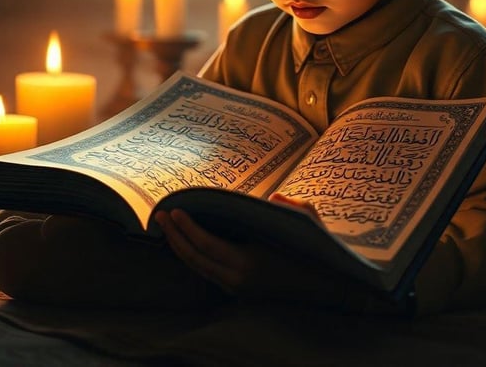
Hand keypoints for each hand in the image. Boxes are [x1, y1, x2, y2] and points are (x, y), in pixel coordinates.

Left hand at [154, 194, 346, 304]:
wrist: (326, 288)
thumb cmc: (317, 251)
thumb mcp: (310, 222)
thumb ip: (290, 206)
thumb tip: (272, 196)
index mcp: (251, 261)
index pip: (207, 245)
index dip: (187, 228)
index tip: (174, 210)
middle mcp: (238, 279)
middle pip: (194, 259)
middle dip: (174, 237)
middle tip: (159, 215)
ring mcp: (237, 288)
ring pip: (198, 268)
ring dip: (179, 247)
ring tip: (166, 226)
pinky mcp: (238, 290)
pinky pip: (207, 271)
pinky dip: (192, 255)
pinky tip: (186, 241)